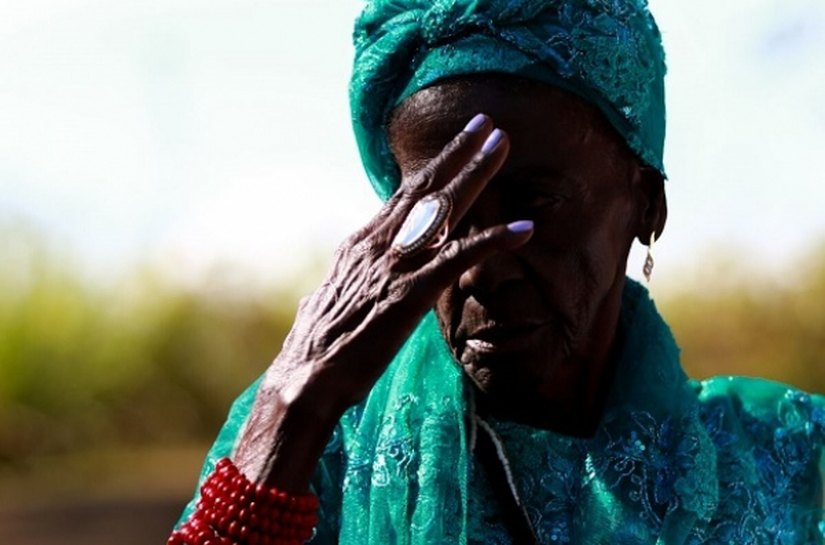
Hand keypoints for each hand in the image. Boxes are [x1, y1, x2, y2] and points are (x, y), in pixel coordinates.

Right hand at [234, 115, 532, 489]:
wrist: (306, 377)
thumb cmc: (319, 345)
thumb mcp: (334, 295)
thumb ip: (355, 274)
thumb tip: (356, 267)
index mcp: (362, 244)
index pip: (402, 196)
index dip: (433, 167)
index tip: (456, 145)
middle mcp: (378, 243)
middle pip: (424, 188)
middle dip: (458, 152)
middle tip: (487, 124)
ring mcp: (394, 265)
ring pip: (441, 208)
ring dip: (475, 174)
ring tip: (502, 145)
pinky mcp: (409, 293)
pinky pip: (458, 258)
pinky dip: (493, 240)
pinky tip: (523, 229)